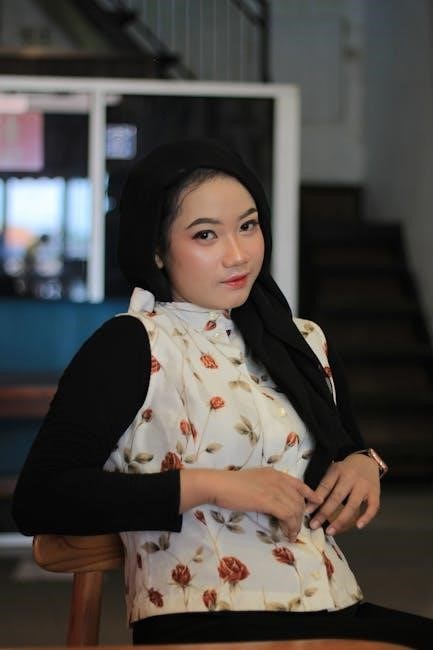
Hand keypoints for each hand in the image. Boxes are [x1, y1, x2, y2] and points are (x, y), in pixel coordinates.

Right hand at [180, 467, 322, 542]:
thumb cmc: (230, 484)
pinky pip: (288, 516)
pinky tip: (287, 534)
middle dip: (301, 515)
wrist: (220, 485)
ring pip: (295, 509)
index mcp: (274, 473)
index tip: (317, 502)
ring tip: (291, 535)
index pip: (298, 483)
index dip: (310, 493)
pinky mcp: (269, 500)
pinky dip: (290, 527)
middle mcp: (278, 479)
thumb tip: (273, 500)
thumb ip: (266, 486)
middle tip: (296, 528)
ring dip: (296, 525)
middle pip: (299, 499)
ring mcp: (274, 489)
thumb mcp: (254, 480)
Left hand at [306, 453, 380, 535]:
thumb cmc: (346, 469)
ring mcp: (364, 485)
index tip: (307, 512)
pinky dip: (366, 517)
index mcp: (338, 471)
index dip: (316, 500)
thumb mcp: (333, 471)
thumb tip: (310, 505)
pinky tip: (358, 526)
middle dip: (324, 513)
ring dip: (340, 520)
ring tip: (330, 531)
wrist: (367, 460)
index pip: (325, 486)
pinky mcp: (375, 492)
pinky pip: (372, 507)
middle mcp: (351, 477)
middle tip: (314, 525)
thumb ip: (324, 486)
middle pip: (337, 497)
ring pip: (352, 505)